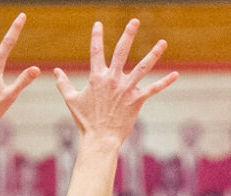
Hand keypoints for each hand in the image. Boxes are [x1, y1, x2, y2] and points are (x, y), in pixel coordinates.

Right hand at [54, 20, 177, 148]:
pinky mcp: (137, 100)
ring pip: (143, 67)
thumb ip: (63, 84)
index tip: (98, 24)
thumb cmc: (86, 121)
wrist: (100, 139)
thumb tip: (55, 72)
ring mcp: (126, 89)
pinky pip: (154, 89)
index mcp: (97, 77)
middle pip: (122, 52)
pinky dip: (165, 82)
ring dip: (154, 53)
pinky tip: (175, 74)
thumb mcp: (72, 100)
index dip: (97, 37)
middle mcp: (113, 80)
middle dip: (128, 34)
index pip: (96, 51)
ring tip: (163, 42)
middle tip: (134, 20)